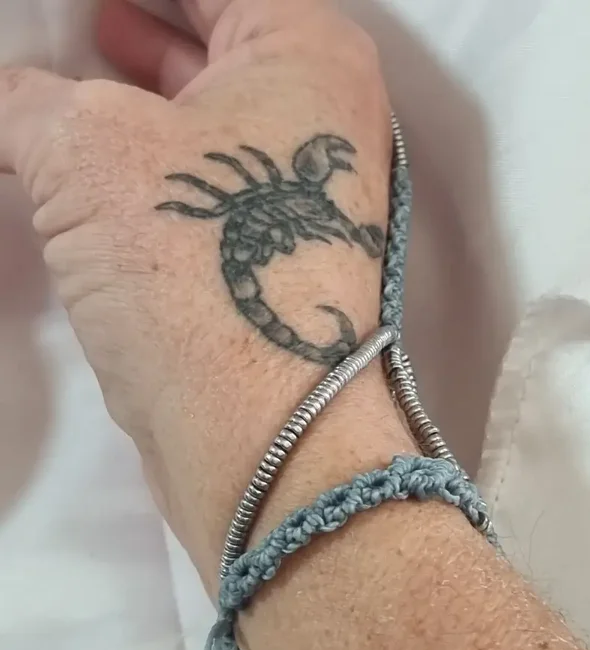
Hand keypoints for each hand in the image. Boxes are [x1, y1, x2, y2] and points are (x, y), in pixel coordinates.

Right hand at [0, 0, 394, 582]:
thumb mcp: (84, 153)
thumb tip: (8, 100)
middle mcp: (322, 126)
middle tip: (87, 13)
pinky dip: (154, 161)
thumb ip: (28, 103)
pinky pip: (206, 186)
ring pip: (212, 119)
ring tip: (83, 66)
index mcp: (309, 59)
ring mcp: (300, 204)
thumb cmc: (196, 274)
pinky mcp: (270, 265)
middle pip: (221, 43)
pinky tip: (105, 159)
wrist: (258, 432)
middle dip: (148, 24)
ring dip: (146, 92)